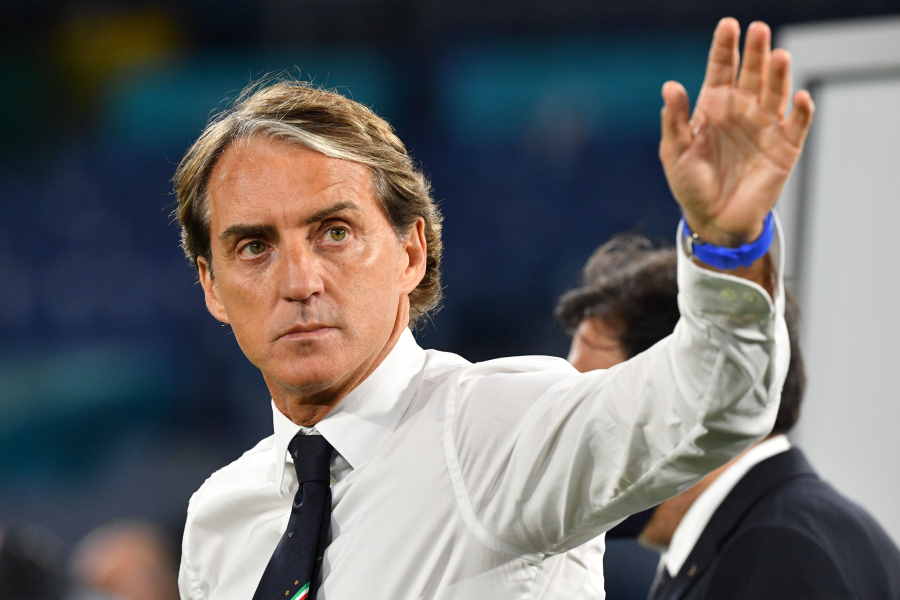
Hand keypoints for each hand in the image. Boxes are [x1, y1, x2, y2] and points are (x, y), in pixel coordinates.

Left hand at [659, 18, 814, 246]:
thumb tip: (670, 86)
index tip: (728, 25)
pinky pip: (797, 124)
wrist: (714, 220)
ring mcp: (765, 126)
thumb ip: (675, 120)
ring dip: (778, 75)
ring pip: (775, 92)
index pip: (721, 69)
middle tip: (758, 30)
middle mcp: (742, 110)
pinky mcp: (784, 148)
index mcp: (714, 106)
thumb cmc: (691, 184)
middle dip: (755, 52)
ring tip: (778, 56)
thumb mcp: (675, 152)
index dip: (725, 47)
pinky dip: (801, 111)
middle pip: (751, 73)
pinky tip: (800, 97)